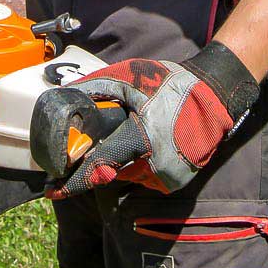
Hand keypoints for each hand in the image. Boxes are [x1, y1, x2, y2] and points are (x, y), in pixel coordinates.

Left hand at [51, 42, 259, 196]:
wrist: (214, 94)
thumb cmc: (170, 83)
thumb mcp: (129, 77)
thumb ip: (97, 87)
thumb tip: (67, 93)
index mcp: (141, 139)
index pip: (99, 167)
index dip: (73, 182)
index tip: (53, 190)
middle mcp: (154, 164)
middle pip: (112, 172)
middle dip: (98, 163)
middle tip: (93, 147)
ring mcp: (166, 176)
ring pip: (128, 175)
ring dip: (121, 161)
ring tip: (133, 134)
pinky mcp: (176, 181)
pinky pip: (145, 176)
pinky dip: (139, 164)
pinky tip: (148, 142)